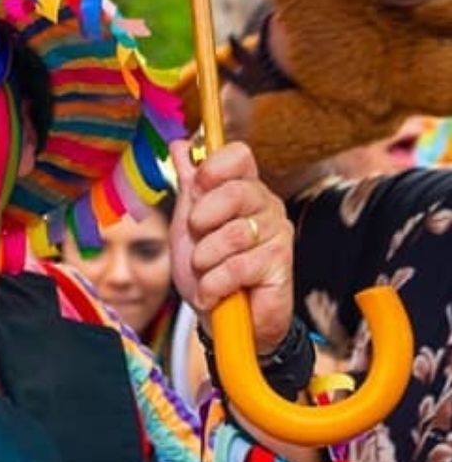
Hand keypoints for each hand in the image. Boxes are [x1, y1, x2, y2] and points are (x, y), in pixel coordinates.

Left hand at [169, 140, 293, 353]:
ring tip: (205, 271)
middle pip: (237, 191)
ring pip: (234, 234)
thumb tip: (179, 144)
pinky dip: (214, 284)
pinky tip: (213, 292)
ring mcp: (277, 233)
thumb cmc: (206, 268)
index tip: (197, 186)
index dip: (214, 167)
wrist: (218, 318)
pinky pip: (239, 267)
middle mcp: (265, 205)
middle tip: (196, 237)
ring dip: (205, 259)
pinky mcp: (281, 265)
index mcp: (242, 188)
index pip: (238, 154)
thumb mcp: (187, 224)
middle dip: (203, 218)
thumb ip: (188, 185)